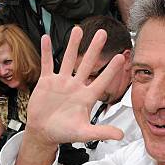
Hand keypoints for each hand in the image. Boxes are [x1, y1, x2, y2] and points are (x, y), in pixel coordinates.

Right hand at [24, 26, 124, 146]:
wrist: (44, 132)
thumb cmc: (64, 133)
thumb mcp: (84, 133)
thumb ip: (102, 132)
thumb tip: (121, 136)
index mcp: (86, 97)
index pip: (102, 80)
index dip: (111, 70)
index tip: (120, 57)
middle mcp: (76, 86)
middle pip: (87, 64)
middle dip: (95, 48)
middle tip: (102, 33)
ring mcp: (61, 82)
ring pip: (68, 60)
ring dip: (72, 45)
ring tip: (77, 29)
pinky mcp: (47, 82)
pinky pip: (47, 64)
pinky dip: (46, 51)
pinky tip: (46, 38)